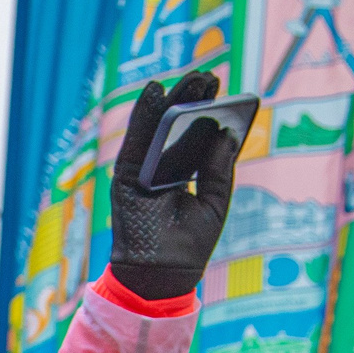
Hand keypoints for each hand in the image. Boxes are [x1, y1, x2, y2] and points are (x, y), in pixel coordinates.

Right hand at [107, 70, 236, 301]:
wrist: (164, 276)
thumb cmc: (191, 246)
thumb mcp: (215, 203)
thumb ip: (220, 169)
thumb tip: (227, 132)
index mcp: (182, 173)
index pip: (194, 134)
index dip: (206, 109)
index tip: (220, 86)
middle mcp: (161, 167)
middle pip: (176, 126)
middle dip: (191, 100)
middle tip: (208, 76)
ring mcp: (142, 171)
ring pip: (156, 129)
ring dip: (170, 101)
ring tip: (190, 79)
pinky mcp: (126, 177)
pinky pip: (134, 141)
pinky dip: (142, 116)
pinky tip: (154, 92)